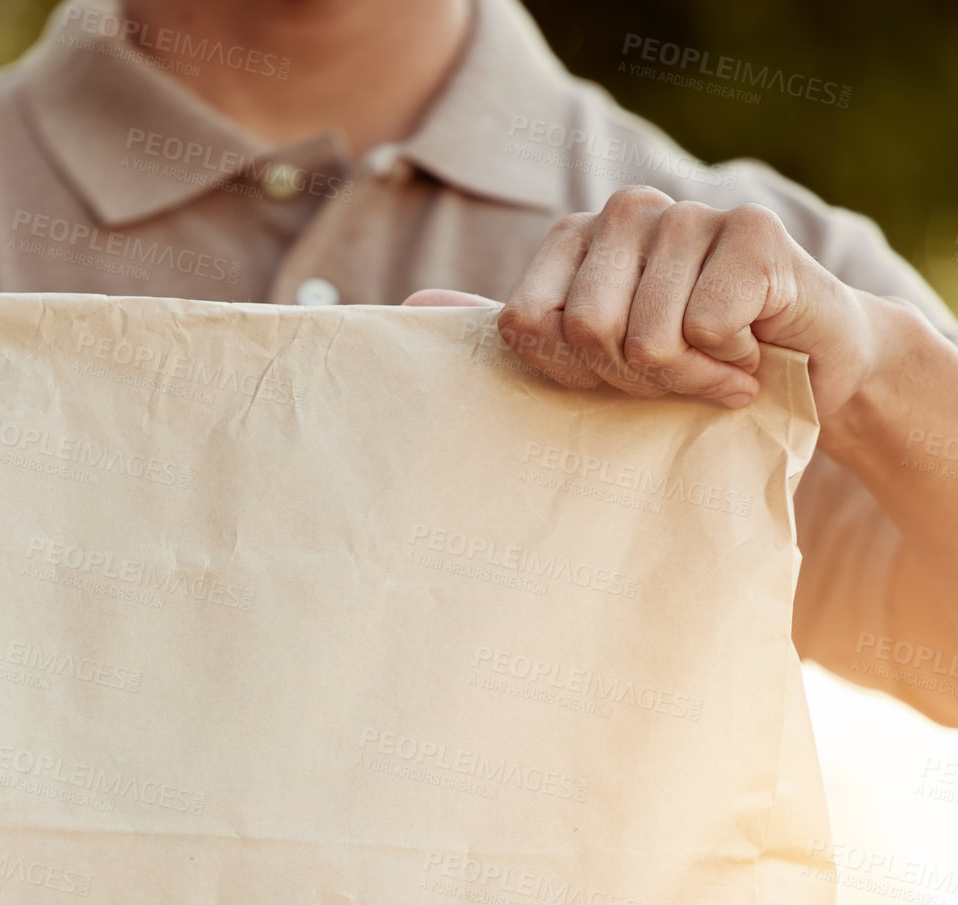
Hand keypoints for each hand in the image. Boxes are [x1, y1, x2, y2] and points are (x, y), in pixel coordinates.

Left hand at [405, 184, 899, 442]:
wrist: (804, 366)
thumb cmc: (687, 366)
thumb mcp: (590, 362)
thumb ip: (516, 331)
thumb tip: (410, 303)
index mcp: (574, 240)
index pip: (527, 326)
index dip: (570, 376)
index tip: (614, 381)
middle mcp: (624, 213)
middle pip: (585, 332)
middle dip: (632, 382)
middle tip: (674, 379)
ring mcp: (688, 214)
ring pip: (647, 336)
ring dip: (686, 378)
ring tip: (715, 367)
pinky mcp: (752, 230)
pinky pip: (705, 326)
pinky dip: (730, 362)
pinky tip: (751, 350)